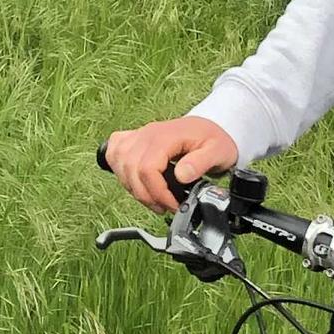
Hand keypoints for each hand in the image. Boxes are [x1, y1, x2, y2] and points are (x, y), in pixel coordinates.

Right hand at [104, 116, 239, 214]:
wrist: (211, 127)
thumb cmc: (214, 139)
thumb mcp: (218, 151)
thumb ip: (200, 163)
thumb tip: (181, 175)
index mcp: (165, 136)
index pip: (147, 168)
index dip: (157, 192)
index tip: (172, 205)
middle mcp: (147, 133)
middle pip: (130, 169)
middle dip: (145, 195)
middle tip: (164, 206)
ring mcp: (139, 135)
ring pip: (119, 163)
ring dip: (132, 186)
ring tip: (152, 198)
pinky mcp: (134, 139)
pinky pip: (115, 151)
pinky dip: (118, 168)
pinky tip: (131, 178)